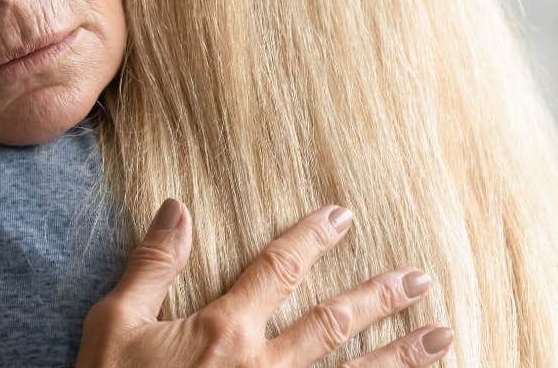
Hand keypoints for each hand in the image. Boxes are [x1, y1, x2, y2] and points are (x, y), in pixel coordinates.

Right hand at [75, 200, 453, 366]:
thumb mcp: (116, 322)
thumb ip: (154, 265)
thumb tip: (177, 206)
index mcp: (223, 330)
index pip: (276, 270)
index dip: (310, 239)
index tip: (342, 216)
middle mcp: (262, 366)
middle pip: (333, 324)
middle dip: (379, 299)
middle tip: (420, 279)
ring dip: (401, 357)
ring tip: (442, 338)